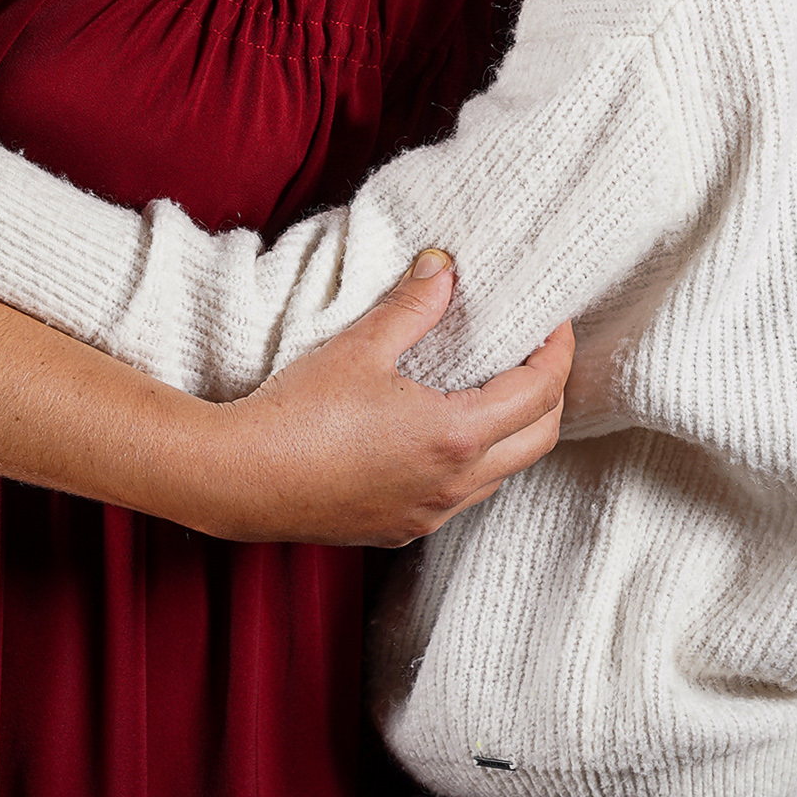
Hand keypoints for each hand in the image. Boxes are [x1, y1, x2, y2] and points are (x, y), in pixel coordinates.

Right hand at [205, 252, 573, 545]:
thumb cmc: (297, 412)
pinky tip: (447, 428)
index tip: (555, 321)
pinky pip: (465, 494)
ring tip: (496, 384)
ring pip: (504, 473)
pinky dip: (479, 460)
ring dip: (516, 430)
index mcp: (455, 436)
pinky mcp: (402, 528)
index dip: (557, 352)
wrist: (239, 479)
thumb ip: (413, 306)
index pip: (540, 393)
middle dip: (550, 393)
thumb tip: (445, 268)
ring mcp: (430, 514)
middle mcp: (454, 484)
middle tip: (537, 351)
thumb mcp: (361, 345)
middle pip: (540, 439)